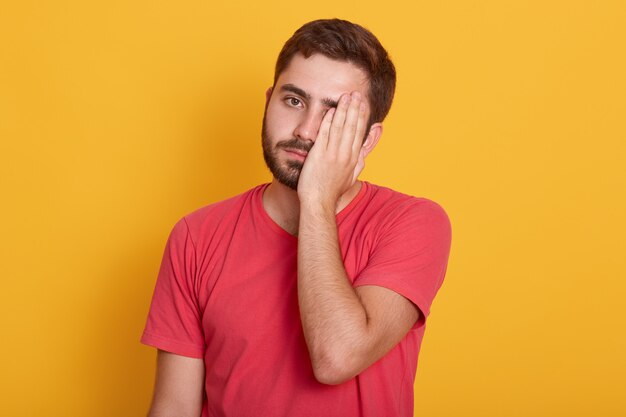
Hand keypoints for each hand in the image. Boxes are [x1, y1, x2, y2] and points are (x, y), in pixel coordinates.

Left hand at [297, 91, 367, 209]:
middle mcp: (345, 155)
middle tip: (356, 94)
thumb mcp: (351, 178)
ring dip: (343, 110)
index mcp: (353, 159)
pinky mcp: (319, 155)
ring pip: (339, 127)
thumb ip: (358, 164)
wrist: (319, 203)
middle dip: (355, 108)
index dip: (362, 117)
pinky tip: (330, 110)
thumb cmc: (332, 192)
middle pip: (351, 127)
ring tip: (345, 97)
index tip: (363, 104)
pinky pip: (324, 134)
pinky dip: (328, 122)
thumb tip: (363, 154)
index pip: (359, 133)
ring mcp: (332, 154)